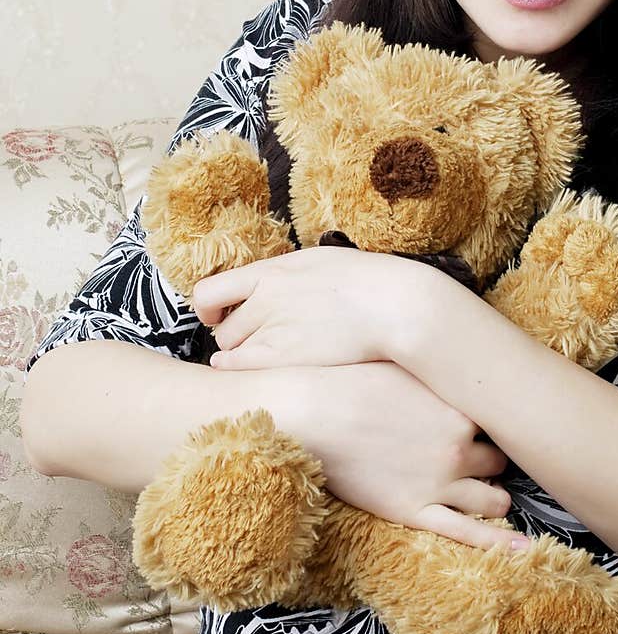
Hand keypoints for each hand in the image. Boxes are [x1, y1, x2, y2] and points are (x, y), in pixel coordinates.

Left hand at [192, 246, 421, 370]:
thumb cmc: (367, 282)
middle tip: (252, 340)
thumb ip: (289, 274)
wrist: (394, 305)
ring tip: (267, 356)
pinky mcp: (285, 360)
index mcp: (271, 272)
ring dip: (242, 355)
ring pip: (231, 351)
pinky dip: (241, 371)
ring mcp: (272, 332)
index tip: (216, 315)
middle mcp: (263, 301)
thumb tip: (277, 280)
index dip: (207, 307)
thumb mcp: (318, 261)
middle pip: (222, 328)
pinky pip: (241, 369)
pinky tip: (256, 372)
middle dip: (233, 336)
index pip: (209, 291)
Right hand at [256, 360, 527, 552]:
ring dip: (495, 497)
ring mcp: (441, 483)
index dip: (494, 422)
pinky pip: (469, 534)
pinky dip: (500, 544)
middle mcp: (459, 447)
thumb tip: (456, 360)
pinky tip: (523, 551)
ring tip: (492, 497)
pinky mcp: (416, 511)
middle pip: (500, 459)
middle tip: (483, 459)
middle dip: (493, 460)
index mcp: (460, 408)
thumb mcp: (404, 364)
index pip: (501, 419)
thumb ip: (438, 371)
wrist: (312, 415)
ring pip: (494, 498)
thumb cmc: (350, 382)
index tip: (493, 422)